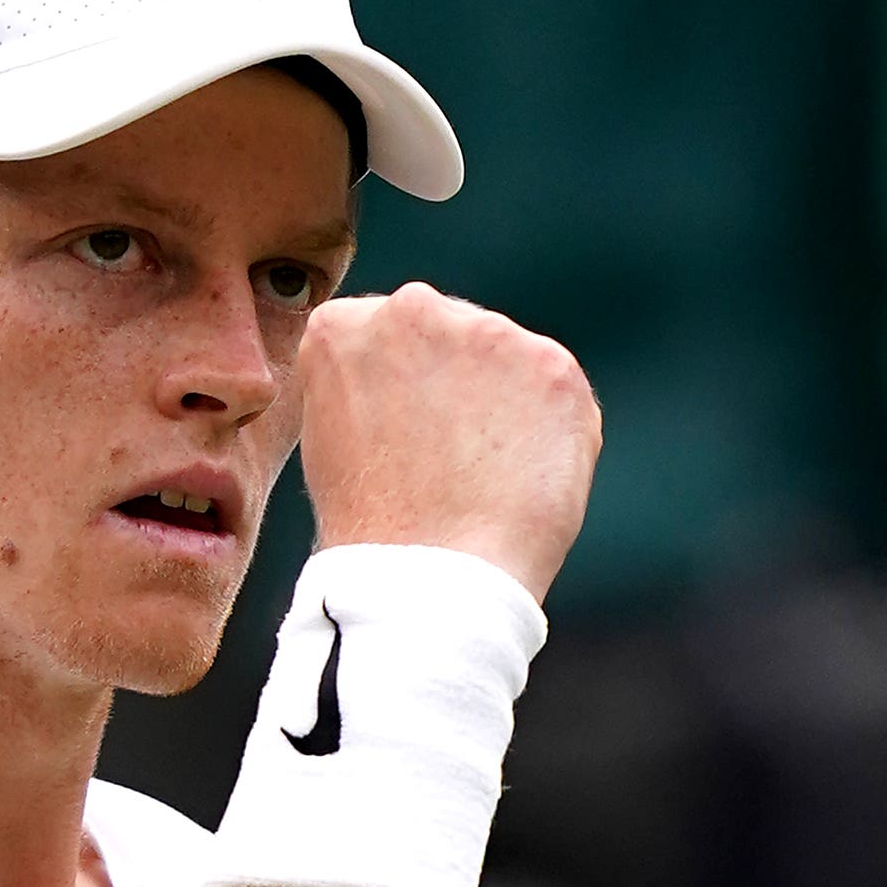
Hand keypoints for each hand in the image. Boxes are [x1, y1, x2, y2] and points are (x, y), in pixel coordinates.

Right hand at [295, 283, 599, 603]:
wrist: (432, 578)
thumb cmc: (373, 527)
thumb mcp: (331, 432)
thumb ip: (365, 380)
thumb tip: (412, 373)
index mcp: (343, 326)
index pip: (388, 334)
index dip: (403, 390)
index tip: (405, 438)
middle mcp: (413, 309)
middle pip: (449, 334)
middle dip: (455, 384)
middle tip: (448, 460)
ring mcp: (487, 332)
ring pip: (504, 359)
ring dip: (503, 403)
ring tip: (483, 476)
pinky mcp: (551, 365)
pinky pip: (555, 392)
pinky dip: (548, 432)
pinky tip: (520, 478)